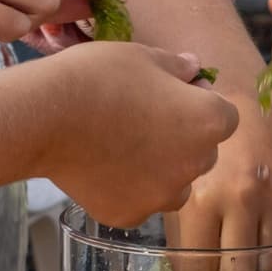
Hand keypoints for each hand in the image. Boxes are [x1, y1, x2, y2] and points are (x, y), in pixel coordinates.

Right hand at [38, 43, 241, 227]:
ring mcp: (162, 195)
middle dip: (183, 138)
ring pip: (174, 183)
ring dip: (160, 168)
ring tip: (121, 146)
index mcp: (209, 122)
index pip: (225, 117)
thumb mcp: (144, 55)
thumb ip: (177, 66)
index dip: (200, 104)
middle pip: (202, 153)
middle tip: (143, 119)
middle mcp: (195, 165)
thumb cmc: (100, 76)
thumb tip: (195, 69)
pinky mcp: (129, 215)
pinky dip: (127, 188)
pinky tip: (100, 167)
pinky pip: (139, 201)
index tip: (172, 95)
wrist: (46, 116)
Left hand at [164, 95, 271, 270]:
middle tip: (214, 266)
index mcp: (201, 201)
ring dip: (254, 263)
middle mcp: (240, 200)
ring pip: (270, 263)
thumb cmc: (192, 136)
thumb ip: (181, 232)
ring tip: (238, 249)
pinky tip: (260, 233)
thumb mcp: (177, 182)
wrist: (235, 91)